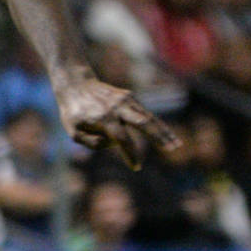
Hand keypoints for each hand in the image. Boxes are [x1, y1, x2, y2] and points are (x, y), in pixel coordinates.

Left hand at [54, 74, 177, 169]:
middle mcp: (117, 108)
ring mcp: (124, 100)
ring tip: (177, 145)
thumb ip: (91, 143)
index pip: (122, 139)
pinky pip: (145, 113)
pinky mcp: (129, 97)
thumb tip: (112, 144)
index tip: (136, 167)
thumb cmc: (73, 112)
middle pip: (143, 123)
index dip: (131, 154)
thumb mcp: (73, 132)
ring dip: (164, 131)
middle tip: (173, 150)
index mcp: (103, 118)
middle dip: (159, 137)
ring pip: (149, 117)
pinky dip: (157, 124)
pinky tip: (167, 135)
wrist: (75, 84)